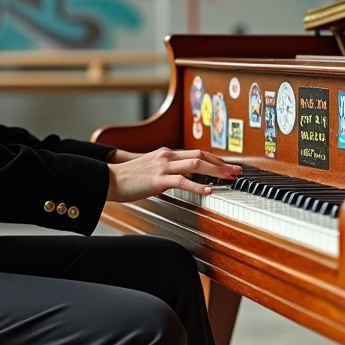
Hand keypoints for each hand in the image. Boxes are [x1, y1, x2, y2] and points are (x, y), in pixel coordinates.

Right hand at [105, 148, 239, 203]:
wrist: (108, 178)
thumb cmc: (127, 178)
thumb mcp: (150, 170)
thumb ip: (166, 172)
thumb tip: (180, 180)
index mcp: (166, 153)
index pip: (196, 153)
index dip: (214, 159)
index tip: (228, 166)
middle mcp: (167, 156)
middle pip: (200, 156)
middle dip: (221, 163)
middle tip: (236, 171)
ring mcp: (163, 166)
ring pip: (196, 164)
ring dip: (216, 171)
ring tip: (229, 178)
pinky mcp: (157, 179)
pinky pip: (182, 181)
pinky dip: (198, 186)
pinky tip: (208, 191)